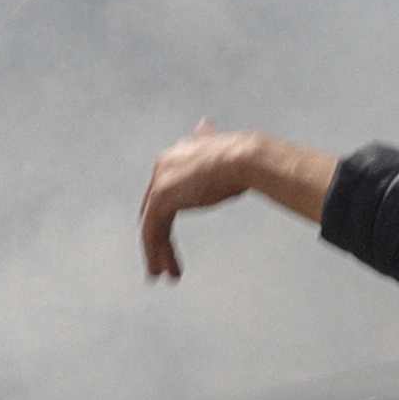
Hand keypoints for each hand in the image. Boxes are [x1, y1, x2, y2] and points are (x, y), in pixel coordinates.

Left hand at [139, 127, 326, 281]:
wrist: (247, 159)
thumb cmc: (247, 159)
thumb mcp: (226, 154)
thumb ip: (211, 147)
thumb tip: (205, 124)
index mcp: (178, 155)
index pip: (166, 191)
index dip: (167, 216)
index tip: (170, 238)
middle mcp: (164, 166)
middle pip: (155, 210)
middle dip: (159, 238)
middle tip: (165, 263)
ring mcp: (161, 182)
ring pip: (151, 224)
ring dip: (157, 252)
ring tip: (164, 275)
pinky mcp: (161, 198)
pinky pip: (151, 231)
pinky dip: (155, 252)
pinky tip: (162, 269)